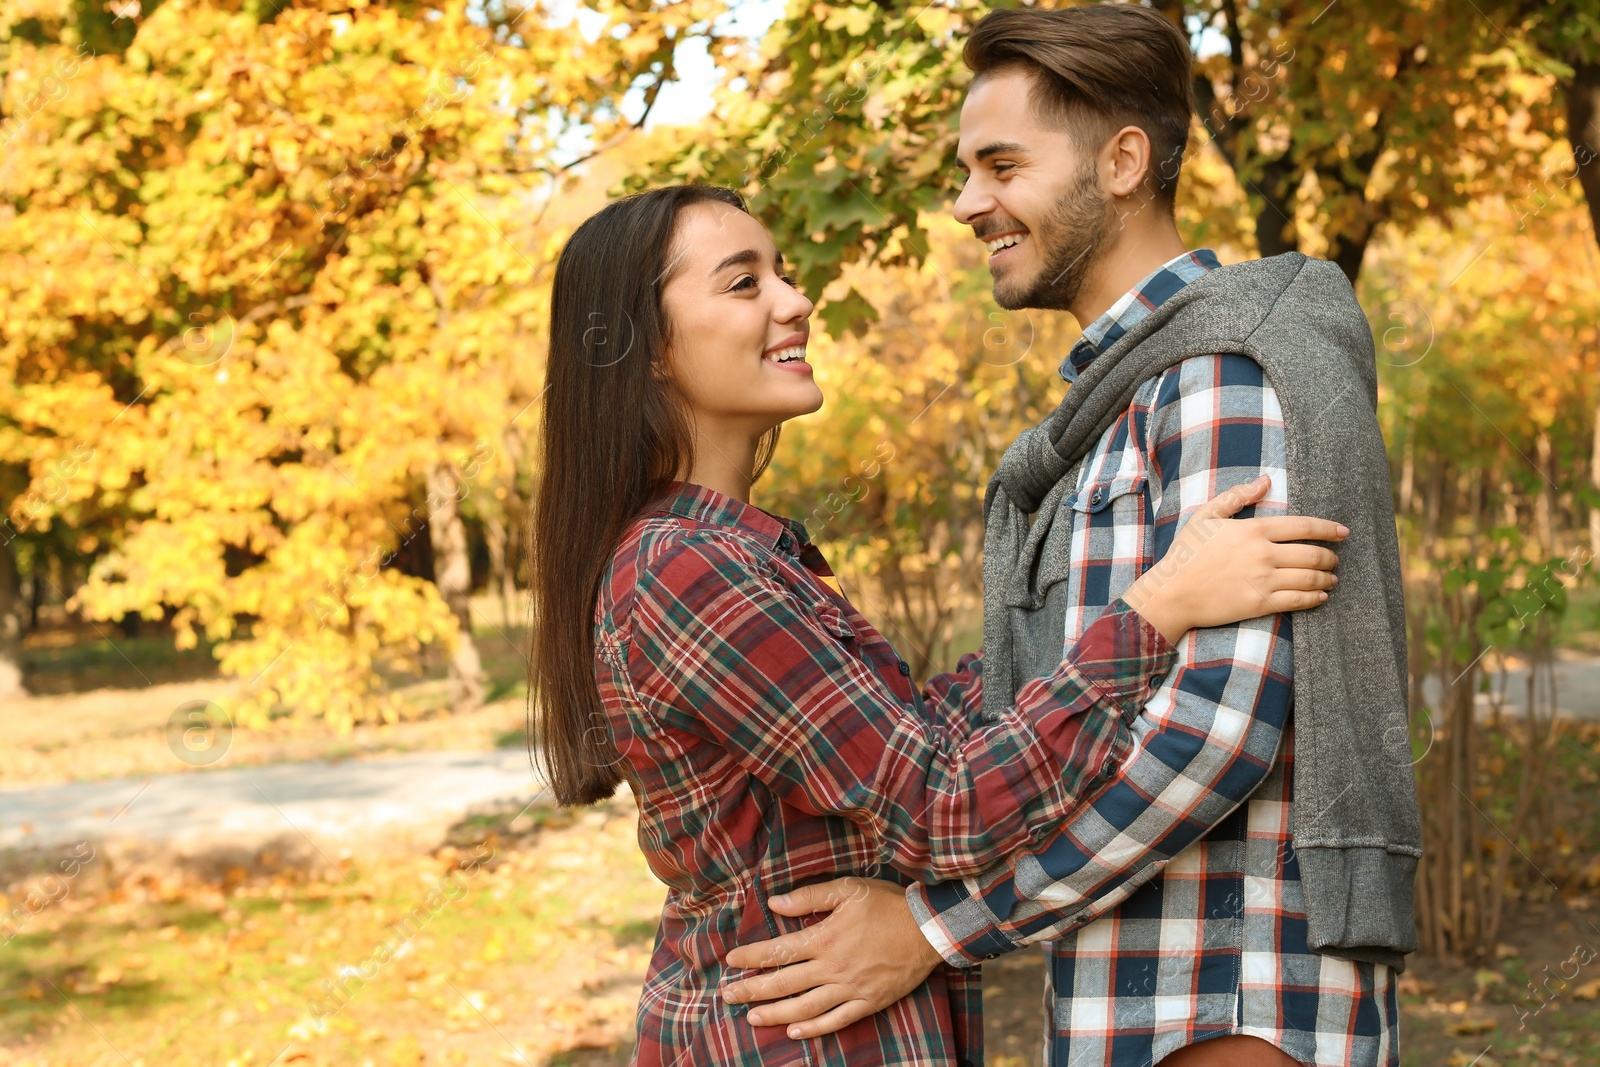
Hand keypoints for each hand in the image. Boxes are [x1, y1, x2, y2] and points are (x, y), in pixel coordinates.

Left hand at [720, 877, 941, 1038]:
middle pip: (784, 984)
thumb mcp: (848, 889)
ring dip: (774, 1014)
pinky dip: (813, 1029)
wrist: (928, 929)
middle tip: (727, 995)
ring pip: (804, 1008)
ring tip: (752, 1017)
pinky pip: (836, 1021)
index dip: (751, 957)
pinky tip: (794, 1032)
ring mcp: (850, 989)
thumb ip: (809, 897)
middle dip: (751, 990)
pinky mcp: (868, 1002)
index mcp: (825, 938)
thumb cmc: (887, 904)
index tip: (731, 961)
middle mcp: (832, 968)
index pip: (778, 951)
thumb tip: (774, 903)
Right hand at [1123, 475, 1346, 643]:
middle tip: (1335, 559)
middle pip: (1313, 554)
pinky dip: (1315, 598)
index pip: (1304, 526)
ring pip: (1310, 578)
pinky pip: (1298, 601)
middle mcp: (1264, 554)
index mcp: (1254, 529)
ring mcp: (1264, 581)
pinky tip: (1320, 596)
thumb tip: (1266, 481)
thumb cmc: (1186, 553)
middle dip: (1330, 556)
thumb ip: (1237, 496)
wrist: (1172, 592)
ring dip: (1327, 578)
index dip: (1329, 529)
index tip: (1343, 532)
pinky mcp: (1260, 604)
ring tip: (1332, 578)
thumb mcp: (1206, 516)